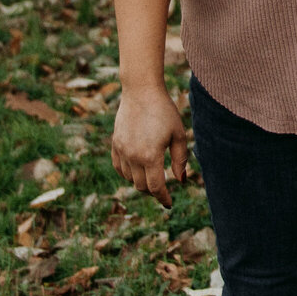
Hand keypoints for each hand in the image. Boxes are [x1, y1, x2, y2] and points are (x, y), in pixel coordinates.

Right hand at [111, 84, 189, 207]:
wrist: (141, 91)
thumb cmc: (164, 111)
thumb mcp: (178, 135)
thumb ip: (180, 160)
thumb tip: (181, 181)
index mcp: (151, 156)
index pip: (156, 187)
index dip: (163, 198)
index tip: (169, 204)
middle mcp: (133, 156)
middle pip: (141, 186)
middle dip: (153, 191)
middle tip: (163, 189)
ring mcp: (121, 150)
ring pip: (129, 178)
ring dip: (140, 182)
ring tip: (152, 178)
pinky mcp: (115, 144)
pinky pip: (119, 167)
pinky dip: (127, 173)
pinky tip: (136, 170)